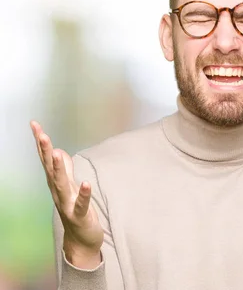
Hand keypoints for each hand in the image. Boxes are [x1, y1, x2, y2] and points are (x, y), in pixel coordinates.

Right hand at [30, 121, 103, 268]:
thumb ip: (64, 169)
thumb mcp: (70, 186)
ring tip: (56, 152)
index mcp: (57, 183)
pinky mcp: (80, 215)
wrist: (81, 240)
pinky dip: (84, 194)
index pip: (46, 159)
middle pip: (50, 169)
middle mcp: (58, 192)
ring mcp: (67, 204)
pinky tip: (87, 184)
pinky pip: (81, 204)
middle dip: (45, 151)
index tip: (34, 124)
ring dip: (58, 169)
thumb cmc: (75, 210)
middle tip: (41, 134)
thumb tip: (58, 151)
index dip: (41, 143)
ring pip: (62, 184)